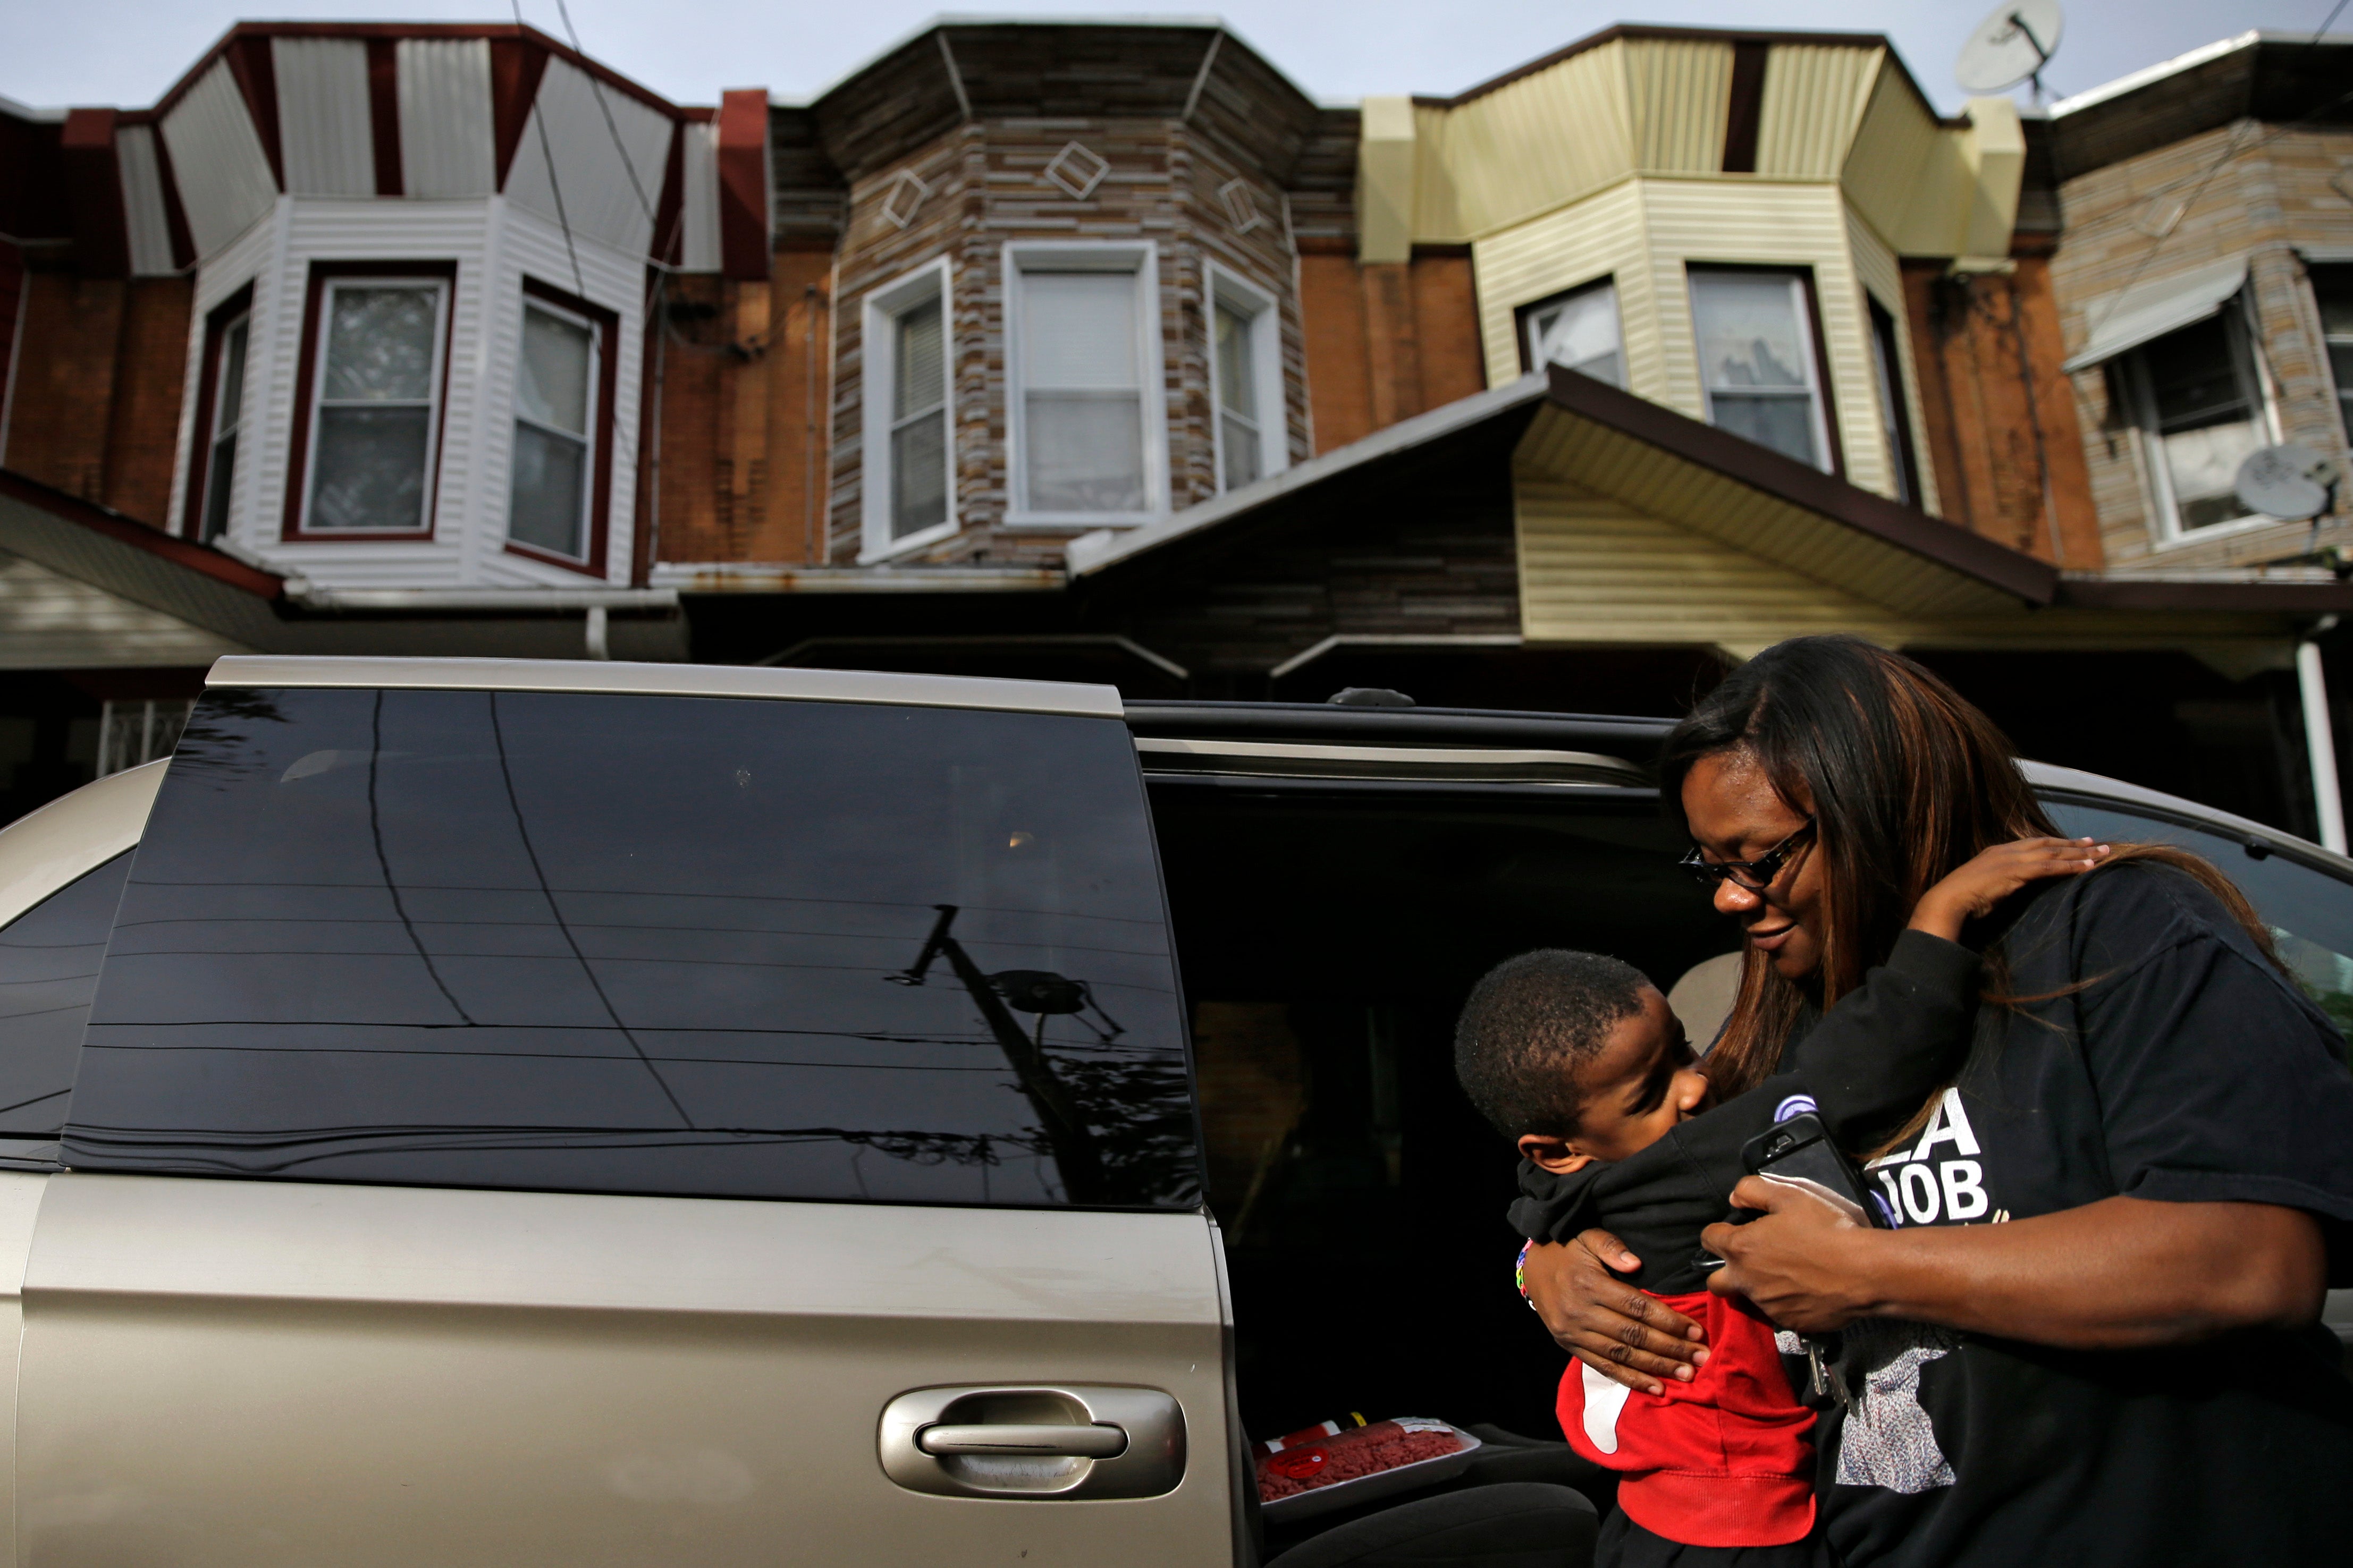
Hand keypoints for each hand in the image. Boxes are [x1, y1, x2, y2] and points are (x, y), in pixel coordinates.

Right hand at [1522, 1231, 1708, 1394]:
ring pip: (1621, 1355)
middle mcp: (1580, 1313)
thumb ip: (1612, 1247)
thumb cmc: (1567, 1250)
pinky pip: (1603, 1367)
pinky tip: (1656, 1388)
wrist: (1531, 1268)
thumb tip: (1636, 1264)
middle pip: (1633, 1335)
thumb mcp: (1588, 1237)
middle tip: (1701, 1358)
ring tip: (1686, 1375)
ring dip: (1656, 1367)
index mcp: (1589, 1284)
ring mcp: (1573, 1333)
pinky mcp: (1570, 1346)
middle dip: (1671, 1349)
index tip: (1695, 1331)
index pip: (1637, 1307)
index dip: (1668, 1321)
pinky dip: (1631, 1379)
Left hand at [1701, 1176, 1879, 1332]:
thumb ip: (1753, 1190)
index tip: (1738, 1229)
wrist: (1865, 1271)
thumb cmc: (1827, 1229)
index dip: (1721, 1231)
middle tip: (1752, 1259)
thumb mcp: (1789, 1194)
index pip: (1708, 1239)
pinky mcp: (1790, 1323)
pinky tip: (1807, 1289)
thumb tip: (1734, 1198)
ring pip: (1750, 1297)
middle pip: (1716, 1281)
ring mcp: (1768, 1306)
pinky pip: (1779, 1313)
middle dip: (1725, 1270)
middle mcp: (1747, 1281)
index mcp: (1741, 1248)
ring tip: (1790, 1272)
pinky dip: (1786, 1302)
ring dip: (1760, 1285)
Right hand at [1909, 837, 2110, 941]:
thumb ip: (1999, 883)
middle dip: (2072, 843)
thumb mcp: (1984, 886)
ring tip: (2101, 853)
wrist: (1948, 901)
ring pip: (2053, 852)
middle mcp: (2006, 851)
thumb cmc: (1961, 901)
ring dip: (2079, 853)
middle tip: (2094, 843)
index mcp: (1996, 852)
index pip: (2032, 844)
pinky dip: (2070, 866)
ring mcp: (2012, 859)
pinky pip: (2050, 867)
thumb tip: (2010, 889)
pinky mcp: (2017, 871)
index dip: (2054, 843)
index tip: (2071, 843)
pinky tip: (2087, 867)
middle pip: (2047, 843)